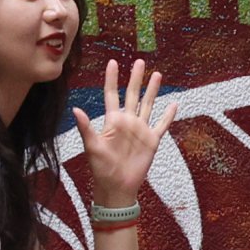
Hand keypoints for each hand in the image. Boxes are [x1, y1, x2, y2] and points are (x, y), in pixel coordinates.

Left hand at [81, 59, 169, 210]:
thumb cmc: (101, 168)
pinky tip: (173, 103)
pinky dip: (168, 115)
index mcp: (112, 121)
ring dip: (152, 91)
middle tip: (139, 61)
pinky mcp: (151, 141)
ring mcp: (140, 130)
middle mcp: (127, 122)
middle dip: (136, 78)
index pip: (111, 95)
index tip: (113, 62)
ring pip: (148, 105)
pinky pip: (161, 125)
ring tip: (157, 74)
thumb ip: (86, 127)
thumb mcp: (92, 147)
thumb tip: (75, 109)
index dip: (112, 79)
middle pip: (132, 95)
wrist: (117, 187)